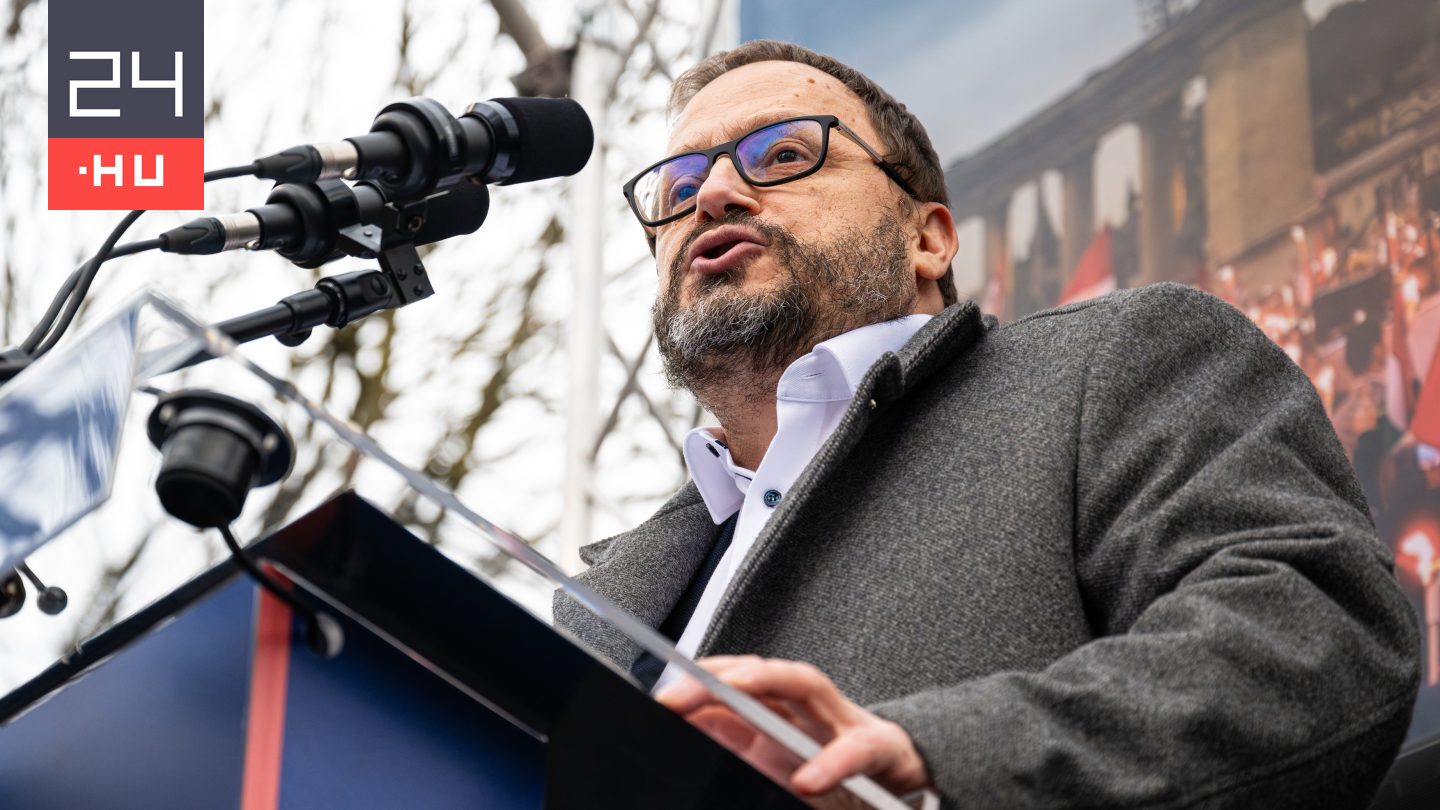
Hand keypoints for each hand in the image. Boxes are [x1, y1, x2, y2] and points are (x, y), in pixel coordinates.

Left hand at [655, 655, 931, 803]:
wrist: (909, 779)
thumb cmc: (842, 771)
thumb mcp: (784, 764)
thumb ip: (743, 744)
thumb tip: (699, 730)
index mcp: (785, 710)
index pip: (737, 679)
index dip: (700, 679)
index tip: (662, 693)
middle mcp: (812, 705)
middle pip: (761, 672)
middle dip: (719, 674)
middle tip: (676, 695)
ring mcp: (846, 718)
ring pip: (807, 682)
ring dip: (768, 679)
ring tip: (734, 687)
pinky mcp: (882, 746)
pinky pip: (856, 750)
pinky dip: (832, 762)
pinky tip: (808, 780)